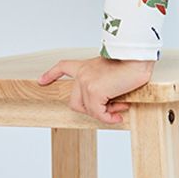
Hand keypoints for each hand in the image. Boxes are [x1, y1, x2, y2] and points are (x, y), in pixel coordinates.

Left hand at [33, 56, 154, 118]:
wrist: (137, 59)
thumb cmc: (131, 66)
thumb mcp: (112, 78)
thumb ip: (104, 90)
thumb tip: (108, 111)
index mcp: (86, 66)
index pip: (64, 67)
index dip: (51, 75)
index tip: (41, 81)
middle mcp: (82, 73)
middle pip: (75, 102)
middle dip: (91, 110)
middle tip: (110, 109)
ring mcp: (86, 81)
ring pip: (88, 109)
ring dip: (104, 113)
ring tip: (120, 106)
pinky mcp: (93, 90)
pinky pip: (98, 113)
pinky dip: (108, 117)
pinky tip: (118, 115)